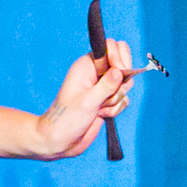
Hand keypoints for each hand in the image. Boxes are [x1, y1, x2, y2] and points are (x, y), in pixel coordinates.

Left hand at [26, 39, 133, 158]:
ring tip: (99, 108)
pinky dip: (116, 109)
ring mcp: (103, 86)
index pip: (112, 46)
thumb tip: (120, 71)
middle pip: (123, 65)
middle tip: (106, 95)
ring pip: (125, 84)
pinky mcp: (108, 99)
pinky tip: (101, 115)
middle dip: (121, 83)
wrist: (61, 140)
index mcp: (87, 65)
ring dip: (116, 100)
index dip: (119, 57)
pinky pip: (124, 99)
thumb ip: (106, 86)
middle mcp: (96, 72)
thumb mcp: (87, 101)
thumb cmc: (66, 118)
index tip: (119, 73)